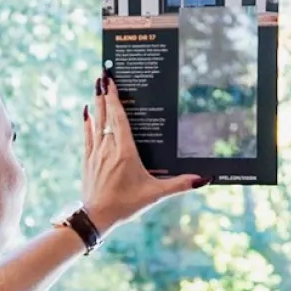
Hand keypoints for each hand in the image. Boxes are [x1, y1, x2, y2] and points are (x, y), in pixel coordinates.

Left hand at [82, 75, 204, 232]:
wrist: (96, 217)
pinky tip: (86, 111)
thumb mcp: (155, 194)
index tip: (112, 80)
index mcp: (125, 152)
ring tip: (96, 85)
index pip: (119, 118)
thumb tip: (204, 179)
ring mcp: (96, 153)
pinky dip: (87, 122)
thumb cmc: (126, 205)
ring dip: (96, 103)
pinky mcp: (88, 160)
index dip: (114, 98)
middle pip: (106, 114)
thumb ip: (179, 185)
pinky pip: (87, 135)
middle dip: (104, 93)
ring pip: (95, 122)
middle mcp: (108, 148)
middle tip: (103, 73)